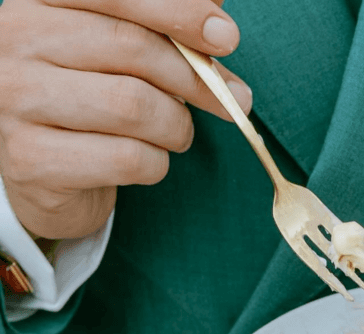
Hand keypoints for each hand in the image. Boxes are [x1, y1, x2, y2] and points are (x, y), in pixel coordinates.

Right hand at [0, 0, 253, 239]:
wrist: (43, 174)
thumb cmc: (90, 99)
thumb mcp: (120, 50)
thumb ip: (161, 24)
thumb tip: (218, 9)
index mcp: (37, 0)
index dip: (178, 11)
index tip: (227, 37)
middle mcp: (15, 40)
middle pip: (132, 48)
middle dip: (195, 77)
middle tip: (231, 99)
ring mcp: (15, 101)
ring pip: (133, 107)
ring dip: (177, 126)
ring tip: (179, 133)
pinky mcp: (31, 160)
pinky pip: (126, 159)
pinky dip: (157, 163)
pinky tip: (151, 161)